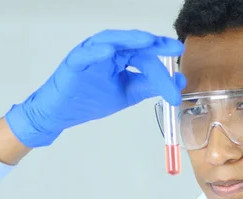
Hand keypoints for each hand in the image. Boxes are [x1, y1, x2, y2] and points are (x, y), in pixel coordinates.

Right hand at [4, 29, 185, 147]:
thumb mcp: (129, 93)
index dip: (163, 53)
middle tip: (173, 47)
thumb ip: (150, 86)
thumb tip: (178, 81)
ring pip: (110, 41)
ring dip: (129, 40)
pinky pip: (85, 55)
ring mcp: (90, 54)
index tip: (180, 52)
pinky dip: (96, 52)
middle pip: (133, 45)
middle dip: (153, 44)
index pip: (145, 54)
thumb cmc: (92, 98)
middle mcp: (107, 50)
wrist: (63, 113)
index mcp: (120, 56)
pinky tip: (109, 53)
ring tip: (147, 41)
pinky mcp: (74, 63)